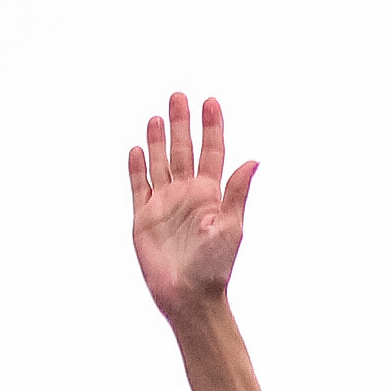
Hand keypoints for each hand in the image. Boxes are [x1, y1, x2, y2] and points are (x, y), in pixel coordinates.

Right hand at [130, 93, 257, 325]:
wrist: (188, 295)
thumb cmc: (214, 266)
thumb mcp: (231, 227)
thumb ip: (237, 192)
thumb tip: (254, 160)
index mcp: (210, 194)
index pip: (212, 152)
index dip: (212, 127)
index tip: (211, 102)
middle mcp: (187, 194)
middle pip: (183, 150)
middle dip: (181, 123)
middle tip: (179, 96)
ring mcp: (165, 204)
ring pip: (160, 163)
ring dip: (158, 140)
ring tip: (157, 117)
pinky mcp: (144, 217)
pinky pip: (139, 186)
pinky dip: (137, 167)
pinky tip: (136, 149)